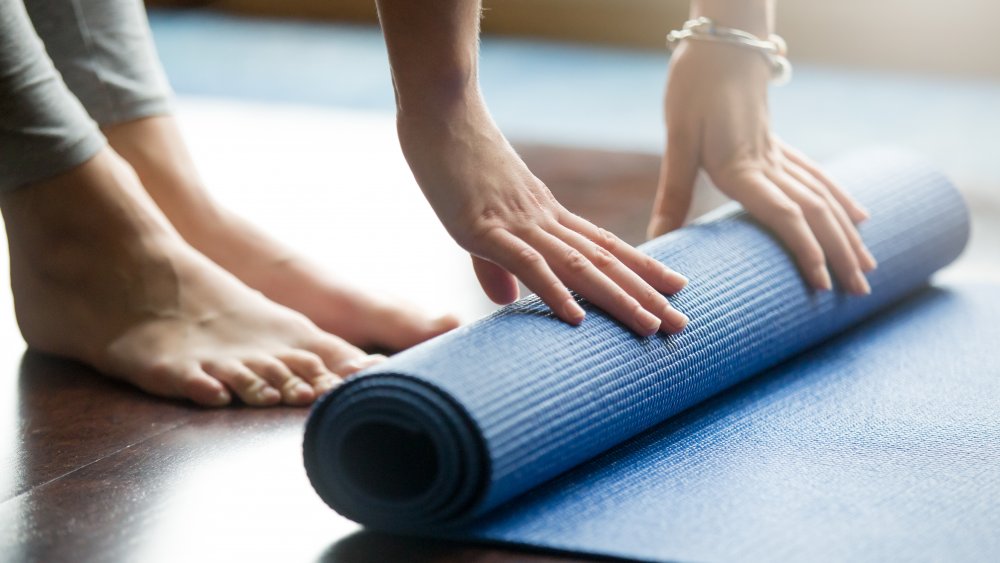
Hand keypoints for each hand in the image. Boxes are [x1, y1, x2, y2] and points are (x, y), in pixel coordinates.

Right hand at [398, 101, 689, 335]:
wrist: (439, 108)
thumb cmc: (454, 158)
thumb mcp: (476, 219)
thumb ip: (494, 264)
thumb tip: (507, 300)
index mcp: (545, 214)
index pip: (604, 245)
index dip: (641, 268)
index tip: (675, 288)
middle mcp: (543, 218)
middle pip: (604, 260)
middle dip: (644, 294)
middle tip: (681, 324)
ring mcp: (517, 221)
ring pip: (579, 265)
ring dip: (617, 297)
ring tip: (651, 325)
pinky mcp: (483, 226)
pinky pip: (527, 262)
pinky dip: (554, 291)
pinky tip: (577, 318)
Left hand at [649, 40, 876, 293]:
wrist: (722, 44)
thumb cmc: (694, 89)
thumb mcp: (678, 141)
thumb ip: (674, 192)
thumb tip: (657, 240)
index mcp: (743, 167)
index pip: (784, 215)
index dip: (805, 251)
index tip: (822, 285)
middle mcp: (769, 164)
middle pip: (816, 214)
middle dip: (840, 255)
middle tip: (860, 294)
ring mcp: (781, 154)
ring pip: (825, 198)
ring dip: (848, 234)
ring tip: (869, 268)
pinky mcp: (780, 145)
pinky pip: (820, 177)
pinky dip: (843, 199)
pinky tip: (860, 216)